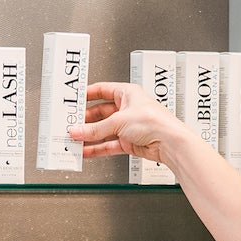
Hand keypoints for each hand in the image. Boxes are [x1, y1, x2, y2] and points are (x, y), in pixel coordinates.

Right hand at [70, 81, 185, 166]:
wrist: (169, 142)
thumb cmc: (155, 122)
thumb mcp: (118, 121)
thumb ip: (95, 129)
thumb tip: (79, 131)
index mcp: (127, 93)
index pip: (102, 90)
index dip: (87, 95)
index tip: (74, 100)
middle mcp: (127, 108)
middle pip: (100, 113)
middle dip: (85, 121)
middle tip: (71, 125)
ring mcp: (127, 126)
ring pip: (103, 130)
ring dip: (89, 136)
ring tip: (75, 140)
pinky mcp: (128, 141)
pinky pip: (108, 144)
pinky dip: (97, 148)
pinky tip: (87, 150)